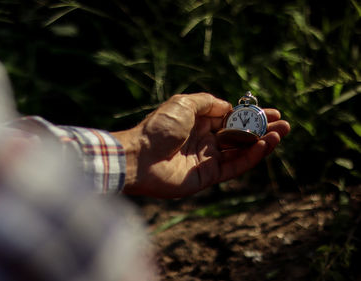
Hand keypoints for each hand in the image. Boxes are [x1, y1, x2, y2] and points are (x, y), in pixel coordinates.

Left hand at [111, 93, 289, 197]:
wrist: (140, 157)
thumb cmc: (159, 128)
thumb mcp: (183, 104)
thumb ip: (208, 103)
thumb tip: (229, 106)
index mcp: (197, 122)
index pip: (230, 119)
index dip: (250, 116)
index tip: (270, 111)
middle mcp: (204, 140)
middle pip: (239, 135)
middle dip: (262, 129)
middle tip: (284, 123)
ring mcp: (206, 159)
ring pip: (241, 151)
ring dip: (262, 142)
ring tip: (281, 132)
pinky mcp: (208, 176)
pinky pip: (234, 166)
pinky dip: (251, 156)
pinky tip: (264, 145)